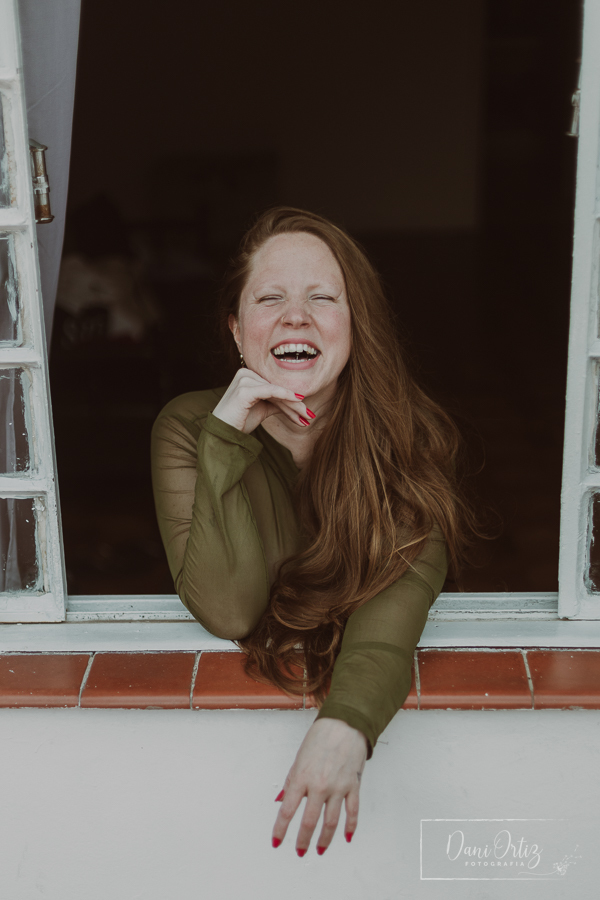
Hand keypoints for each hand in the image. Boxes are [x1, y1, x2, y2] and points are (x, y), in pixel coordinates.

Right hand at [211, 368, 314, 433]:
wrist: (223, 433)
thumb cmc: (239, 421)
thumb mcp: (261, 409)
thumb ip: (275, 403)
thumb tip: (296, 402)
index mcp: (248, 375)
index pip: (274, 387)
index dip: (291, 401)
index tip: (306, 413)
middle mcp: (245, 373)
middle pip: (276, 388)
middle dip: (294, 404)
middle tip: (310, 416)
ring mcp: (244, 379)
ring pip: (276, 391)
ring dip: (292, 405)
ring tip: (306, 416)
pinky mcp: (244, 389)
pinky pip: (270, 391)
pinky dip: (285, 395)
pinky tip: (298, 401)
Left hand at [272, 718, 367, 855]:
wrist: (344, 723)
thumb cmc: (320, 738)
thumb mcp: (299, 758)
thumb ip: (291, 782)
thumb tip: (281, 800)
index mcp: (302, 777)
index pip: (287, 810)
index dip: (280, 829)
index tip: (276, 841)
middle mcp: (319, 785)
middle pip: (309, 821)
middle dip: (302, 840)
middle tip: (299, 851)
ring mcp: (338, 787)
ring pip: (330, 822)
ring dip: (324, 839)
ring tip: (319, 850)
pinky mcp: (353, 786)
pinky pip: (352, 812)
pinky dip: (350, 827)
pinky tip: (345, 837)